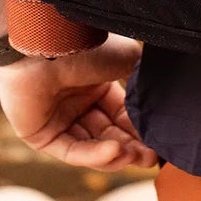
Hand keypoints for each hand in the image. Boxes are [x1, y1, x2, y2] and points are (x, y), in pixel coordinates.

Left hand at [0, 35, 156, 170]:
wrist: (52, 40)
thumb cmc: (90, 44)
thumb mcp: (128, 59)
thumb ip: (141, 85)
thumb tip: (160, 108)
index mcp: (96, 82)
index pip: (121, 115)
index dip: (140, 131)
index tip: (160, 144)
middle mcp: (76, 101)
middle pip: (108, 134)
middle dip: (132, 149)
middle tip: (151, 159)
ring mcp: (57, 119)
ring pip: (92, 147)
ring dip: (116, 155)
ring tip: (137, 158)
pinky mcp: (40, 134)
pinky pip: (71, 150)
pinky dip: (94, 154)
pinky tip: (116, 152)